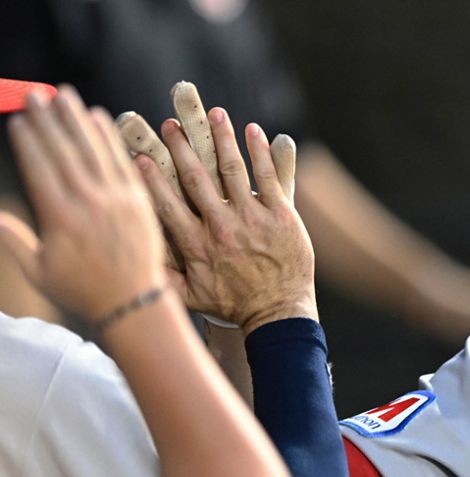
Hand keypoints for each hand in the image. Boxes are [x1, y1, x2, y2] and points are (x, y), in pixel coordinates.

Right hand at [0, 86, 167, 319]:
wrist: (134, 302)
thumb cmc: (83, 290)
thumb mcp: (39, 270)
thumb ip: (16, 239)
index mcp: (61, 221)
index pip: (40, 170)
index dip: (28, 142)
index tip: (17, 120)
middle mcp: (89, 205)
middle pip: (64, 153)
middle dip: (48, 121)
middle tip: (35, 95)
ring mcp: (118, 201)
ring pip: (93, 151)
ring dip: (77, 120)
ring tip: (63, 95)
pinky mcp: (140, 201)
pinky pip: (122, 162)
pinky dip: (109, 138)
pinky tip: (98, 117)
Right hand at [133, 92, 315, 332]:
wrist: (279, 312)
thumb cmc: (233, 305)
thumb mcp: (191, 296)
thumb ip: (162, 276)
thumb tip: (131, 257)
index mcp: (196, 245)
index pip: (167, 204)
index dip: (152, 179)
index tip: (137, 156)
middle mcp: (222, 227)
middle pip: (196, 179)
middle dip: (181, 148)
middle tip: (169, 124)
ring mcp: (253, 218)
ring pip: (233, 169)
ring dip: (222, 138)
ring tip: (213, 113)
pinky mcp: (281, 215)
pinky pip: (268, 176)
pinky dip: (259, 151)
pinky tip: (252, 130)